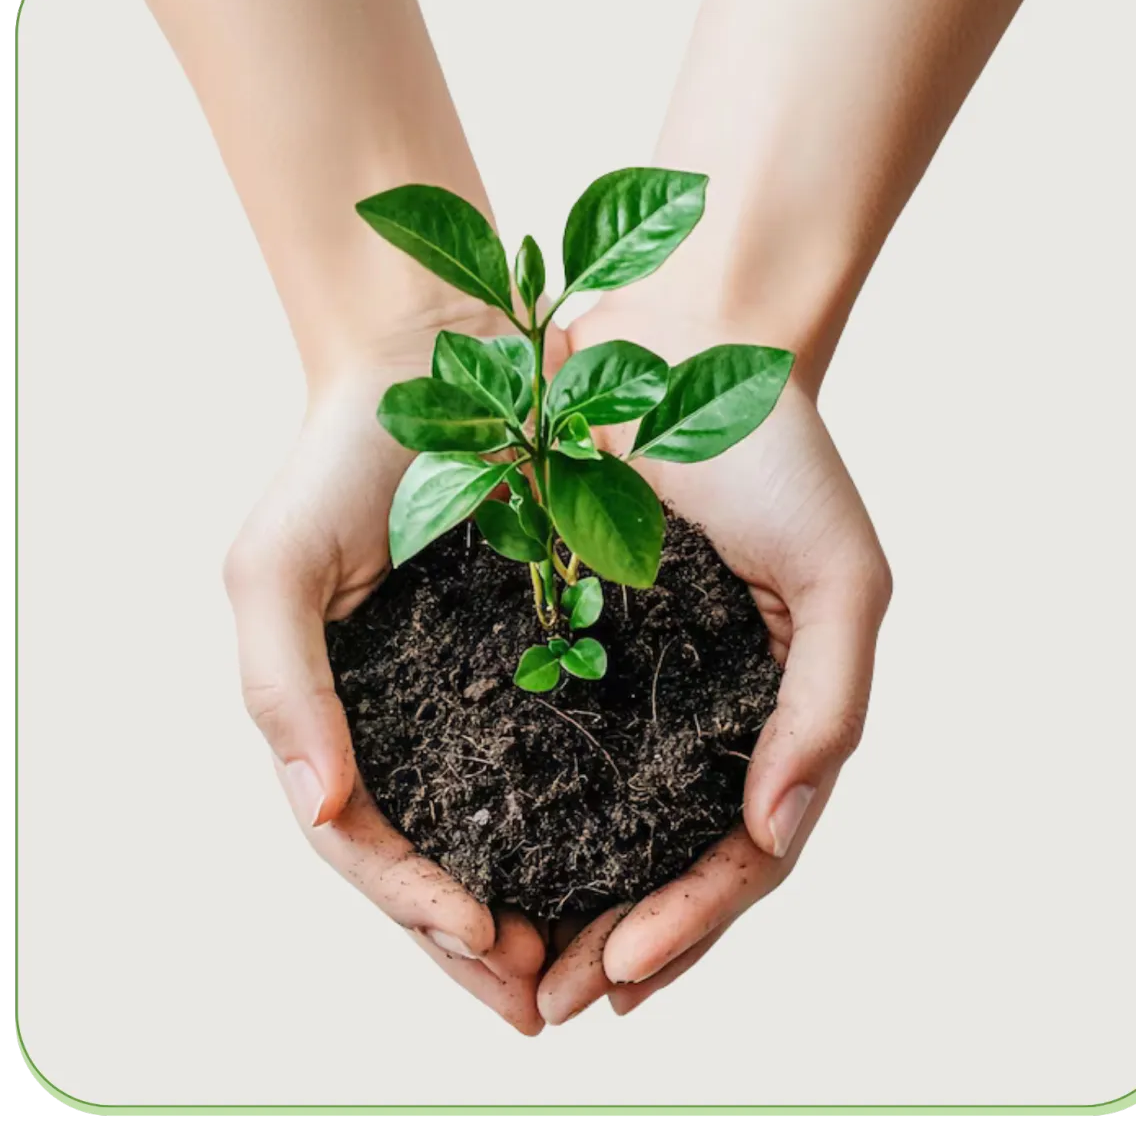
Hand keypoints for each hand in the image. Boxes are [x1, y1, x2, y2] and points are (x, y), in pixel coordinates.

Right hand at [223, 316, 559, 1035]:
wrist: (435, 368)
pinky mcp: (537, 656)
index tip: (484, 937)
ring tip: (587, 962)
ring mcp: (469, 694)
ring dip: (536, 901)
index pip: (364, 842)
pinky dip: (580, 819)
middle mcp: (402, 720)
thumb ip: (281, 693)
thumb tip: (321, 813)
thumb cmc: (338, 464)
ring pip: (500, 827)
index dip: (414, 903)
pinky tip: (622, 857)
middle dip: (477, 943)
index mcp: (335, 717)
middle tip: (543, 1004)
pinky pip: (556, 758)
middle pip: (433, 859)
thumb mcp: (277, 571)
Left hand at [537, 305, 891, 1022]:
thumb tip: (775, 827)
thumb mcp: (842, 580)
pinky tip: (476, 854)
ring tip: (504, 967)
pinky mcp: (563, 637)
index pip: (740, 853)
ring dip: (557, 897)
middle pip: (663, 858)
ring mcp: (631, 680)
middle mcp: (700, 712)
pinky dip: (516, 806)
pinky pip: (540, 741)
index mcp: (772, 714)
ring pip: (597, 819)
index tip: (622, 974)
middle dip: (616, 940)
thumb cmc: (779, 457)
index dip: (688, 922)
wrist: (683, 349)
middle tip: (549, 1007)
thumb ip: (827, 707)